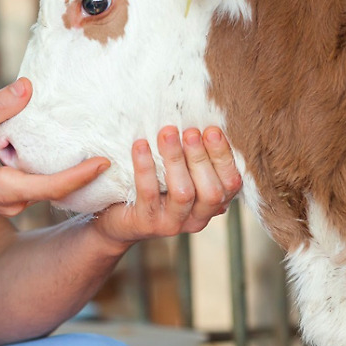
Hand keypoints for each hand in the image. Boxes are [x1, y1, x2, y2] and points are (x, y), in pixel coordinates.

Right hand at [0, 78, 110, 217]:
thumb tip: (27, 86)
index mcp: (7, 189)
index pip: (54, 186)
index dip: (81, 175)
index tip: (104, 162)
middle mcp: (13, 201)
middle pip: (56, 190)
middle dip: (83, 176)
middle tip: (111, 155)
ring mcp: (8, 203)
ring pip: (45, 190)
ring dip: (68, 176)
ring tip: (93, 155)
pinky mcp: (4, 198)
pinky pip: (34, 188)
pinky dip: (51, 175)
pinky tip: (62, 159)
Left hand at [93, 126, 241, 246]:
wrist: (115, 218)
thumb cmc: (152, 186)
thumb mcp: (176, 171)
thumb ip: (192, 156)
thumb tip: (199, 122)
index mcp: (211, 203)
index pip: (231, 184)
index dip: (224, 156)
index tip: (212, 130)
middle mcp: (197, 218)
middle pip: (212, 191)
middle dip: (201, 157)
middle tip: (190, 131)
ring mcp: (172, 223)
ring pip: (183, 193)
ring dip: (176, 159)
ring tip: (167, 133)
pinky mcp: (146, 222)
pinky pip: (149, 192)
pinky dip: (146, 167)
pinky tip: (140, 146)